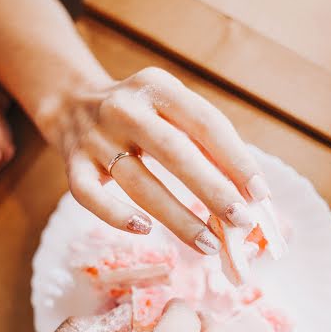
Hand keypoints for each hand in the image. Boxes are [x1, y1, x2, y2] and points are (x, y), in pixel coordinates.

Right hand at [38, 67, 269, 253]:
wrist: (71, 104)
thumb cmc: (138, 115)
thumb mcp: (169, 110)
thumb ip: (204, 142)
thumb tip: (247, 191)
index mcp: (157, 87)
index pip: (205, 123)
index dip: (236, 159)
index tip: (260, 194)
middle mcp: (123, 108)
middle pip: (174, 153)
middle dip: (212, 191)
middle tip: (240, 222)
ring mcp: (94, 137)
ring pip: (139, 182)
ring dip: (178, 218)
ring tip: (209, 244)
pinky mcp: (71, 165)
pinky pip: (90, 197)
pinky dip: (117, 217)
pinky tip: (145, 231)